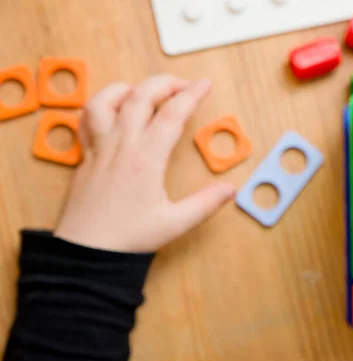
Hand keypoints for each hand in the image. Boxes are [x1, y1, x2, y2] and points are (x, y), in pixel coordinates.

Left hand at [54, 75, 234, 252]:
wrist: (86, 252)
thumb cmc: (129, 238)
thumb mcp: (174, 223)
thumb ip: (205, 204)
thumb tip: (231, 189)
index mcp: (147, 159)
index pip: (172, 116)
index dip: (191, 95)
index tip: (205, 84)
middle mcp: (122, 145)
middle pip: (141, 97)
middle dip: (165, 83)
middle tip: (184, 85)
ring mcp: (100, 147)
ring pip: (107, 100)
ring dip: (129, 88)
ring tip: (146, 92)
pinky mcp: (86, 155)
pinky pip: (87, 119)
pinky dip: (100, 105)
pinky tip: (114, 109)